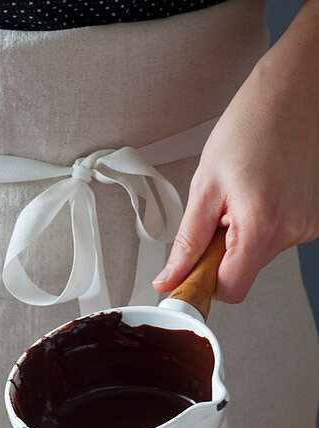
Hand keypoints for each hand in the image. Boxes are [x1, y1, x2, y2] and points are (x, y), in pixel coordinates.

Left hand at [153, 20, 318, 303]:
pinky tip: (262, 191)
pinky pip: (277, 237)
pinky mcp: (315, 217)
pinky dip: (262, 224)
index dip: (205, 283)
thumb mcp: (205, 186)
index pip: (230, 289)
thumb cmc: (251, 125)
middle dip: (223, 252)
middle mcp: (294, 229)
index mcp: (262, 224)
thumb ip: (187, 242)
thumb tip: (171, 280)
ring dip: (243, 236)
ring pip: (259, 254)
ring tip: (244, 194)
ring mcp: (309, 224)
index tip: (190, 271)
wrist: (293, 90)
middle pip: (244, 272)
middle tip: (219, 213)